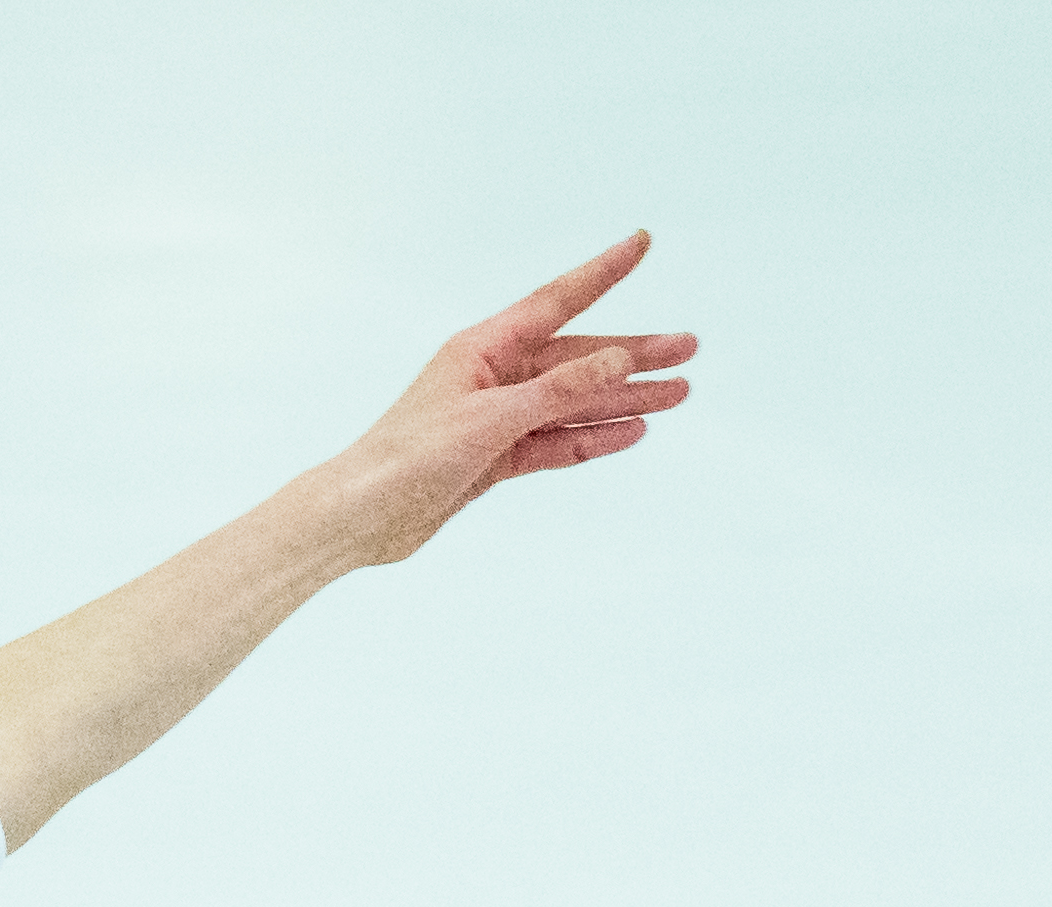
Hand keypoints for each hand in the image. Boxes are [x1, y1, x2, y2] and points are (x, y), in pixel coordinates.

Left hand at [324, 230, 693, 565]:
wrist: (362, 518)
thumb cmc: (408, 458)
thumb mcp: (489, 421)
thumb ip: (556, 391)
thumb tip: (615, 357)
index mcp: (481, 348)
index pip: (556, 301)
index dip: (603, 272)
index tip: (641, 243)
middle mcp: (493, 375)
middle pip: (578, 357)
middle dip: (634, 353)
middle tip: (689, 348)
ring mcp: (497, 418)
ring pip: (574, 403)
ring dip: (624, 398)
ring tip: (679, 395)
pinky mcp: (496, 458)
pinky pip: (556, 443)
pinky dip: (594, 438)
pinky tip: (632, 432)